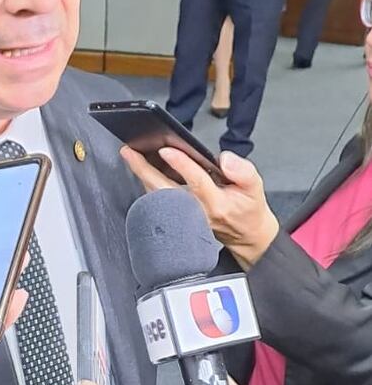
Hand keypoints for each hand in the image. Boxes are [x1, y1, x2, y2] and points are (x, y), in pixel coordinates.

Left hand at [120, 146, 278, 268]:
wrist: (245, 234)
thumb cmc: (248, 208)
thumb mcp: (255, 186)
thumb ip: (243, 171)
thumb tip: (224, 159)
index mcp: (216, 203)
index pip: (196, 182)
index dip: (181, 164)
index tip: (166, 149)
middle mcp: (195, 211)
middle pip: (164, 190)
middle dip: (144, 170)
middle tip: (130, 151)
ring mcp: (183, 216)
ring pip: (156, 195)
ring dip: (141, 175)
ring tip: (130, 155)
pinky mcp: (177, 217)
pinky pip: (157, 200)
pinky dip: (147, 182)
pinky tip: (142, 169)